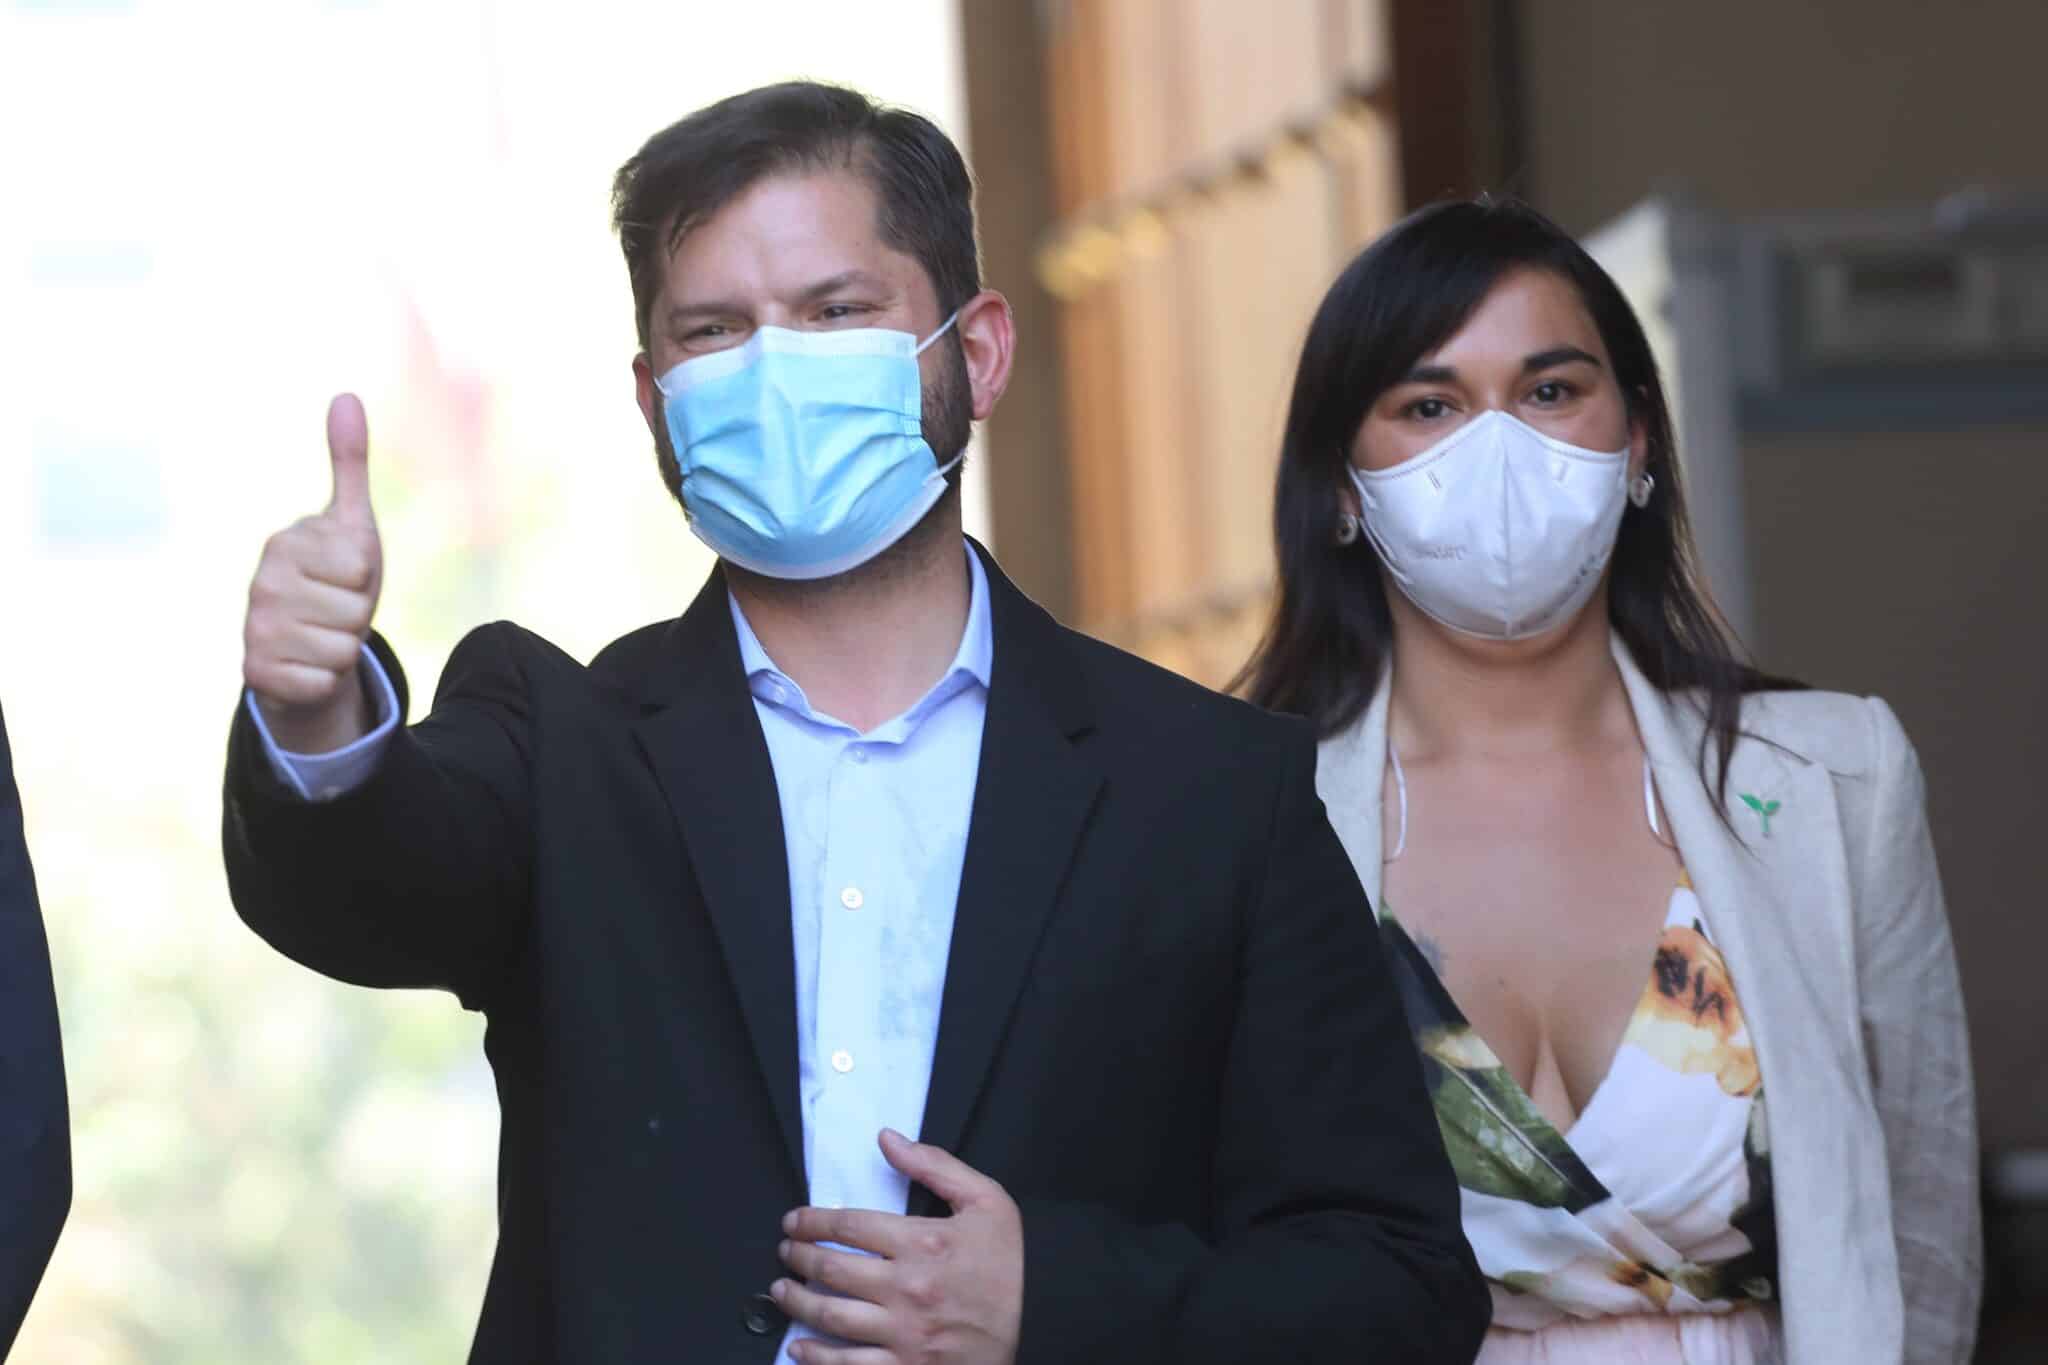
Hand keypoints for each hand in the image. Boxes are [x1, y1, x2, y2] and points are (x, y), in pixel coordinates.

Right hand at [243, 393, 384, 753]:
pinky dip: (327, 678)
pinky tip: (306, 665)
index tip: (343, 577)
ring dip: (343, 648)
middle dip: (357, 616)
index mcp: (285, 543)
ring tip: (322, 635)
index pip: (359, 567)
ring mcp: (254, 629)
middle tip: (334, 611)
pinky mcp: (256, 674)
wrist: (304, 641)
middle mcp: (260, 584)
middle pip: (355, 611)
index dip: (364, 578)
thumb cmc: (333, 577)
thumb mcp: (351, 522)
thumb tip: (346, 395)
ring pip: (343, 648)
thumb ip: (350, 463)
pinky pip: (325, 680)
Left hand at [773, 1128, 1022, 1364]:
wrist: (1044, 1320)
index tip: (795, 1221)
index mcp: (924, 1243)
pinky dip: (816, 1357)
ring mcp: (905, 1335)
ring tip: (782, 1291)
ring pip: (831, 1317)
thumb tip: (888, 1139)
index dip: (812, 1221)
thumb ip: (934, 1165)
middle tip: (785, 1252)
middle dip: (797, 1258)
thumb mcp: (987, 1201)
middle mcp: (908, 1289)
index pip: (848, 1225)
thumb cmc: (1013, 1264)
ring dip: (797, 1302)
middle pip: (831, 1269)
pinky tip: (799, 1346)